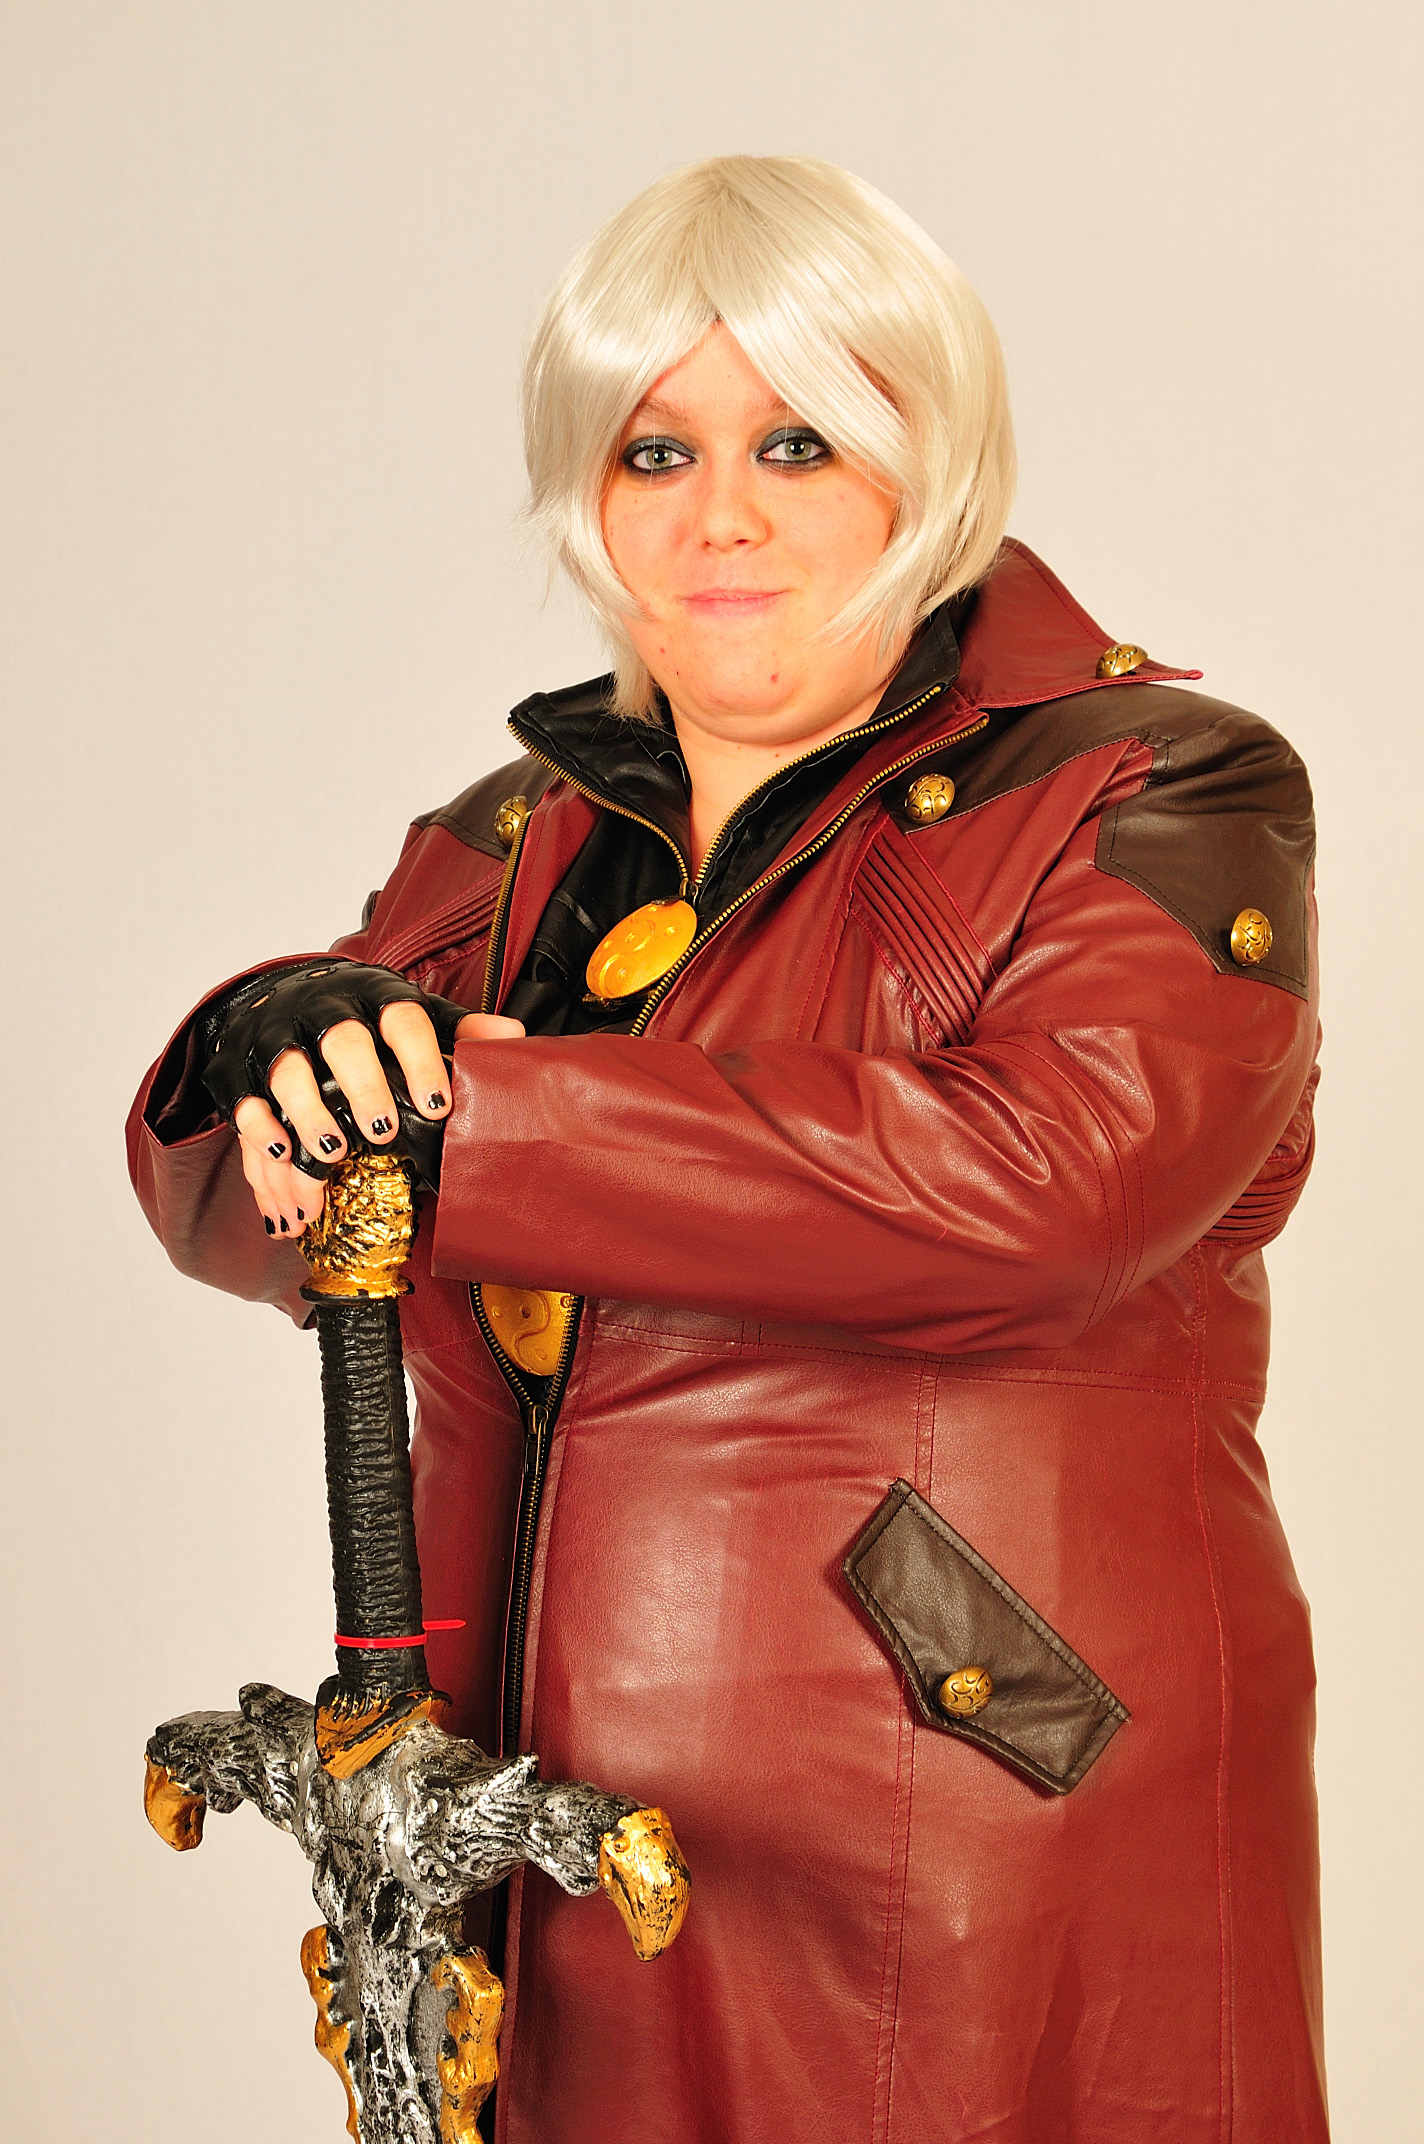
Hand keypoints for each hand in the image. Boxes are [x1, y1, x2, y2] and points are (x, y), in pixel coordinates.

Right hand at [206, 963, 522, 1236]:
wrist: (286, 994)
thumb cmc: (365, 1019)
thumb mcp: (416, 1018)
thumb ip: (458, 1031)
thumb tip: (513, 1037)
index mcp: (376, 997)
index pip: (403, 1018)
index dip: (419, 1060)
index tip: (437, 1104)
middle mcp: (323, 1010)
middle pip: (342, 1040)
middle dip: (362, 1086)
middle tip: (381, 1132)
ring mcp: (276, 1035)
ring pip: (287, 1069)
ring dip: (308, 1114)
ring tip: (331, 1154)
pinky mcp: (237, 1064)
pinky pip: (243, 1096)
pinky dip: (258, 1129)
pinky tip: (282, 1155)